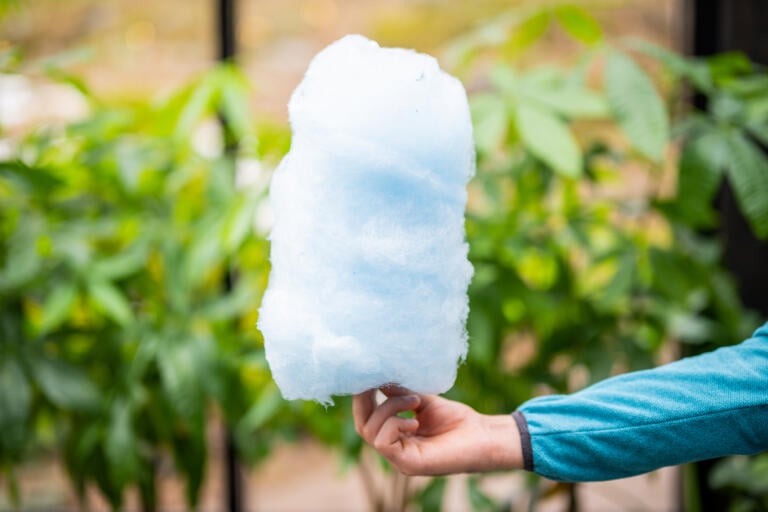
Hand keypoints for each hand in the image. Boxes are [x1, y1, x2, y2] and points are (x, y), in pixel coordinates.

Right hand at [353, 386, 522, 475]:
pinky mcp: (408, 464)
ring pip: (370, 431)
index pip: (365, 417)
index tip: (368, 372)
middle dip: (365, 399)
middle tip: (377, 381)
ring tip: (415, 401)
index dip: (362, 395)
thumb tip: (377, 375)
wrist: (483, 435)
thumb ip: (399, 391)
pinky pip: (383, 442)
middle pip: (362, 425)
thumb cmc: (458, 420)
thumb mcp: (422, 399)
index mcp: (395, 435)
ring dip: (389, 408)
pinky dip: (395, 423)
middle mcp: (394, 449)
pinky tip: (415, 420)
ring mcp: (399, 459)